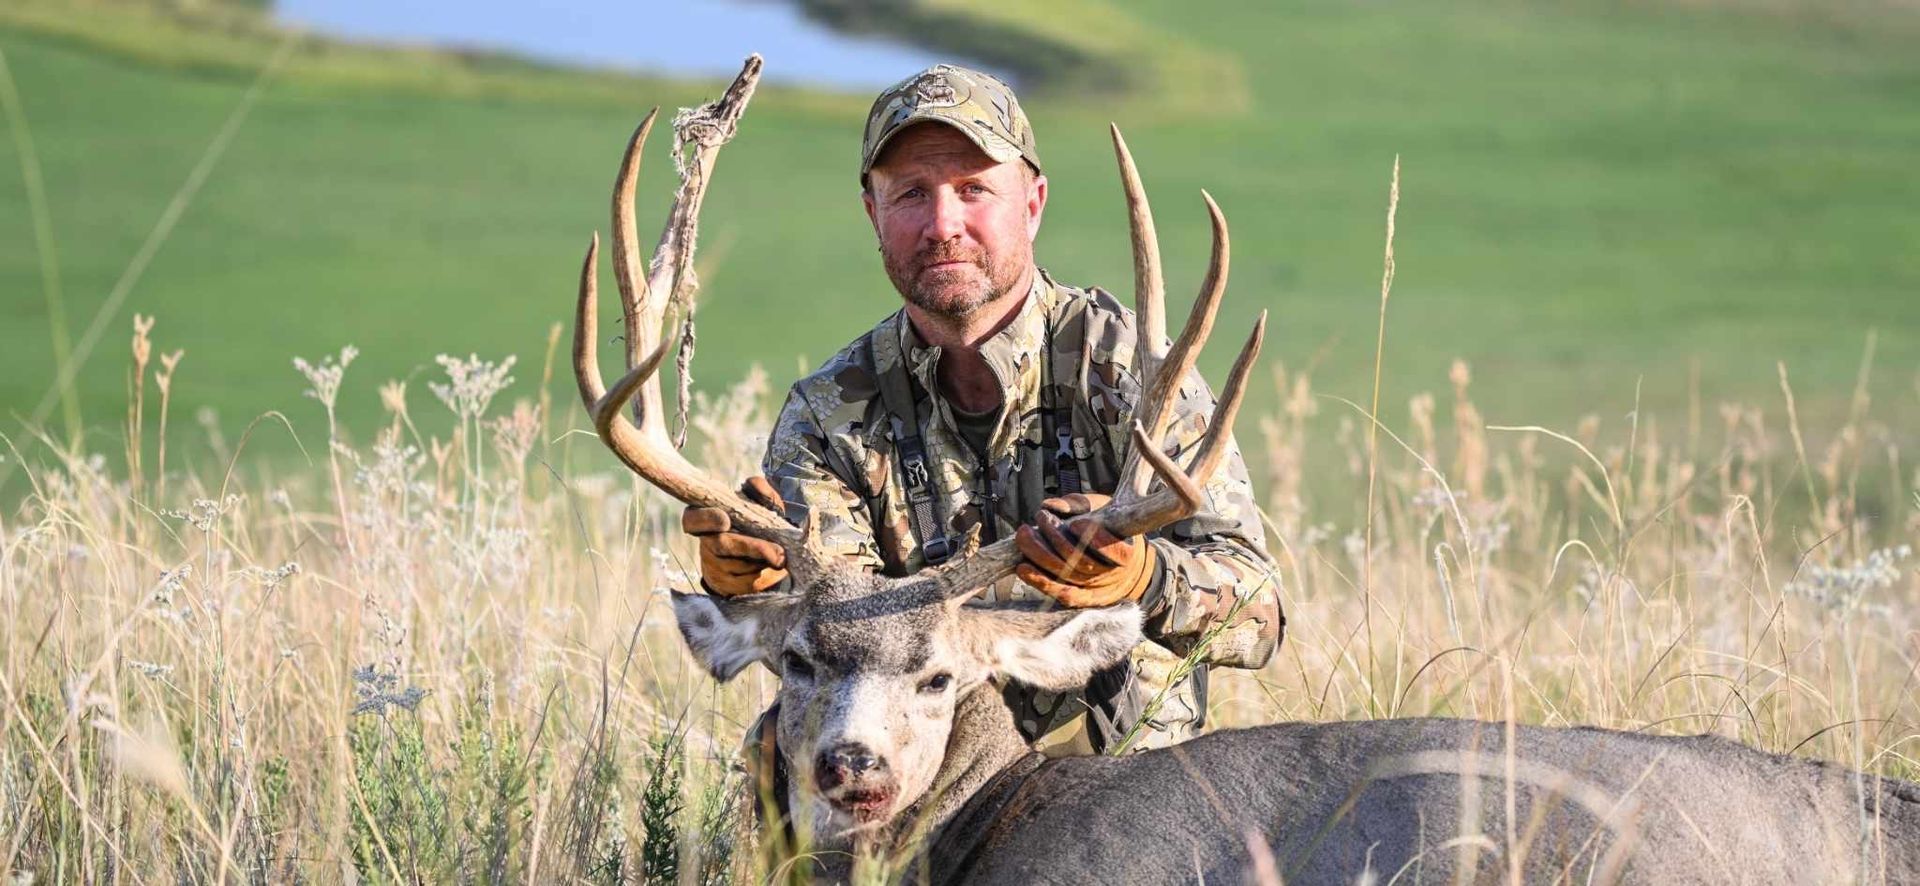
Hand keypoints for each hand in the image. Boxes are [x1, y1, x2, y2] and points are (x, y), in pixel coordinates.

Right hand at [683, 476, 788, 595]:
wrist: (766, 556)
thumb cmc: (759, 523)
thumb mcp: (762, 505)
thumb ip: (759, 491)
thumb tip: (752, 483)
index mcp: (707, 518)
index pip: (692, 519)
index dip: (705, 520)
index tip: (726, 520)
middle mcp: (706, 542)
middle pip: (721, 545)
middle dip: (752, 547)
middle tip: (778, 553)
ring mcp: (712, 566)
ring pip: (737, 565)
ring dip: (762, 561)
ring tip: (779, 555)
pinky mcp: (724, 586)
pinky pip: (745, 582)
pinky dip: (763, 575)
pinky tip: (771, 568)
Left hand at [1014, 493, 1155, 607]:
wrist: (1119, 563)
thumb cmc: (1107, 527)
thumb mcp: (1100, 510)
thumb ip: (1079, 504)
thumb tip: (1050, 505)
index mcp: (1127, 552)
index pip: (1117, 552)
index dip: (1099, 541)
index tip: (1077, 524)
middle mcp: (1113, 575)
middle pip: (1082, 562)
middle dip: (1057, 539)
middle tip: (1040, 518)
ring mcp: (1096, 590)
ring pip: (1066, 576)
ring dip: (1041, 556)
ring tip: (1023, 536)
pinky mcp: (1081, 599)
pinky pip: (1060, 594)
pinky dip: (1040, 581)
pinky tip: (1022, 569)